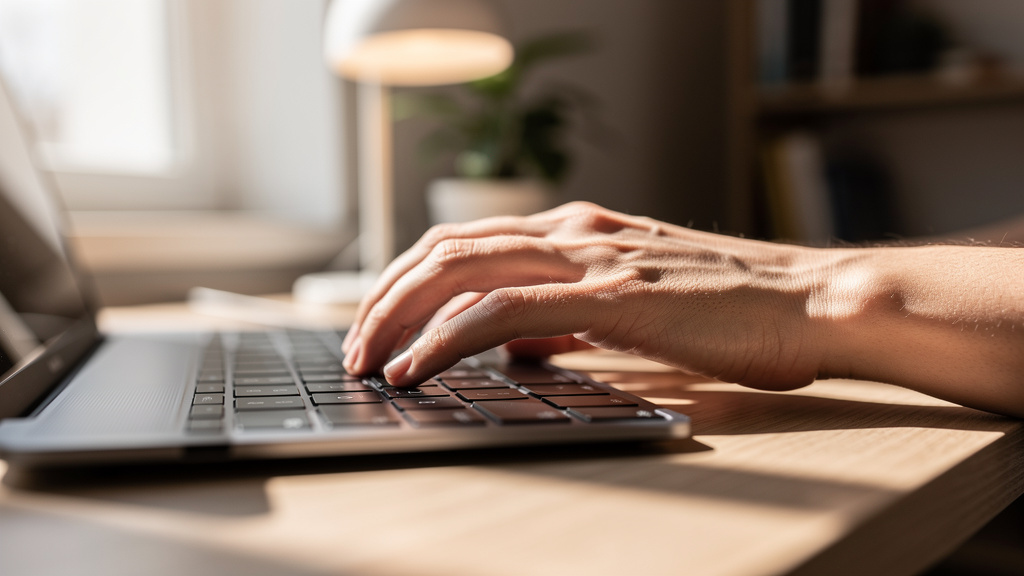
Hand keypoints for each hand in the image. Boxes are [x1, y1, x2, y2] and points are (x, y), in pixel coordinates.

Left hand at [342, 202, 839, 388]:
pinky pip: (502, 312)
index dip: (410, 280)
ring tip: (366, 359)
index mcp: (581, 230)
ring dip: (399, 315)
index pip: (469, 241)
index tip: (380, 323)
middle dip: (385, 296)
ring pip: (461, 270)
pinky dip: (446, 339)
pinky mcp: (610, 296)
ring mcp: (592, 257)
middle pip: (446, 247)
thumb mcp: (637, 306)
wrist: (814, 301)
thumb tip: (519, 346)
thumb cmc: (738, 309)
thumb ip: (572, 318)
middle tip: (354, 344)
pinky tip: (415, 368)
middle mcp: (576, 230)